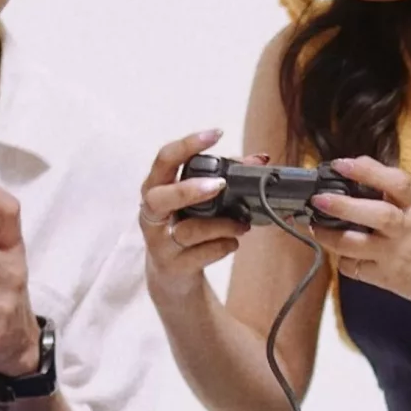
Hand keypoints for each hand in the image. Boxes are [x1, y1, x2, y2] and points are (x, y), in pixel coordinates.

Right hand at [137, 128, 255, 299]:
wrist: (172, 276)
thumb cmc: (186, 227)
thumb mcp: (198, 201)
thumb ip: (225, 177)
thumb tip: (259, 158)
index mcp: (156, 188)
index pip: (165, 159)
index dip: (188, 145)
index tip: (216, 134)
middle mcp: (151, 214)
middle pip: (160, 197)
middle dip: (190, 190)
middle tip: (220, 185)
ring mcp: (159, 242)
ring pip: (188, 230)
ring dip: (222, 225)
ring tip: (243, 224)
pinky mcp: (173, 266)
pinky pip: (200, 255)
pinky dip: (223, 246)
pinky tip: (233, 242)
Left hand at [308, 156, 410, 312]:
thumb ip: (395, 194)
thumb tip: (356, 172)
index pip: (396, 182)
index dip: (367, 170)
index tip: (341, 163)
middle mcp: (407, 228)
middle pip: (376, 214)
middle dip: (343, 206)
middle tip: (319, 199)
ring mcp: (395, 254)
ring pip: (357, 245)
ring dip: (330, 236)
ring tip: (315, 227)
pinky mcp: (387, 277)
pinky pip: (355, 268)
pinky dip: (343, 260)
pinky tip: (341, 254)